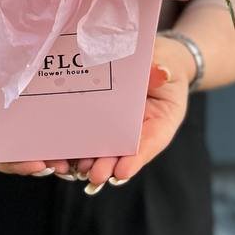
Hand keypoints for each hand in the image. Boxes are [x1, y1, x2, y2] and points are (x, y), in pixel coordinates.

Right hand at [0, 50, 72, 176]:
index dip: (15, 164)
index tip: (39, 167)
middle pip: (13, 156)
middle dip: (39, 162)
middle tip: (66, 166)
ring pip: (24, 142)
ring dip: (47, 148)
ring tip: (75, 154)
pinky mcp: (8, 109)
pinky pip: (27, 120)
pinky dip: (45, 125)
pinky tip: (67, 124)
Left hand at [72, 34, 194, 191]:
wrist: (154, 59)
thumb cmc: (165, 63)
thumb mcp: (169, 65)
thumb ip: (163, 69)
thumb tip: (160, 71)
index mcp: (161, 120)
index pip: (151, 141)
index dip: (137, 158)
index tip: (122, 171)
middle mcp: (139, 128)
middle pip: (124, 150)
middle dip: (109, 163)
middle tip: (95, 175)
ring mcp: (119, 123)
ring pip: (106, 145)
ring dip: (93, 158)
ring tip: (80, 168)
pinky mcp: (101, 115)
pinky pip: (90, 129)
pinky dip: (78, 143)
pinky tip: (65, 153)